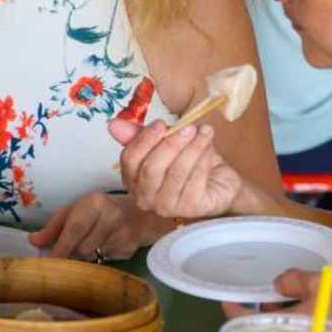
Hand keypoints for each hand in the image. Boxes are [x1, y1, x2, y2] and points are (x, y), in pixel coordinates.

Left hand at [27, 192, 170, 260]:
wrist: (137, 216)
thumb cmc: (98, 212)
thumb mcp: (75, 211)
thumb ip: (54, 226)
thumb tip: (33, 241)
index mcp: (94, 203)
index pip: (75, 229)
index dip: (62, 247)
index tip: (51, 262)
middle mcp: (112, 216)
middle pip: (83, 248)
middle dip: (72, 253)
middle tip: (70, 251)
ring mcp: (123, 234)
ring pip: (94, 257)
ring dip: (86, 256)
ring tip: (90, 244)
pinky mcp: (130, 250)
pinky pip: (106, 261)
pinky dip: (100, 258)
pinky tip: (105, 247)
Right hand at [111, 118, 241, 220]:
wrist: (219, 182)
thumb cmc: (189, 163)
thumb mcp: (164, 143)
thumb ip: (139, 134)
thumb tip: (113, 125)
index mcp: (134, 180)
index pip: (129, 160)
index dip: (145, 139)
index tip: (162, 123)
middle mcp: (146, 197)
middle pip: (151, 168)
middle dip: (171, 143)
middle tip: (188, 127)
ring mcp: (167, 206)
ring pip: (176, 172)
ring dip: (192, 147)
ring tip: (204, 132)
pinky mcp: (190, 208)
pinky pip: (195, 179)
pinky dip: (203, 159)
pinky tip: (209, 147)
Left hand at [221, 270, 331, 331]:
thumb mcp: (324, 286)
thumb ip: (295, 280)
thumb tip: (277, 284)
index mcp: (283, 331)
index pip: (247, 320)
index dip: (235, 308)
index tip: (227, 301)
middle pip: (268, 330)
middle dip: (268, 314)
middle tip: (274, 296)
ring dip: (290, 323)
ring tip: (299, 304)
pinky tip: (321, 323)